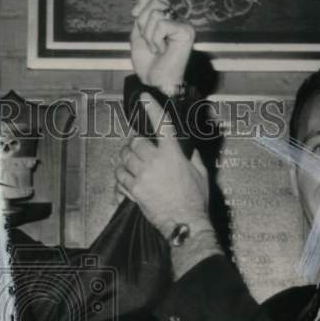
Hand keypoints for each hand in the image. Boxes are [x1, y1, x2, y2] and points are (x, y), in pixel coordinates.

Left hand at [115, 94, 211, 237]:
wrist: (184, 222)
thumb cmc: (195, 200)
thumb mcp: (200, 174)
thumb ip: (193, 158)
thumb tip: (188, 150)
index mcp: (172, 154)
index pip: (161, 125)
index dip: (152, 108)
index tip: (145, 98)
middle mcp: (154, 162)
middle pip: (135, 143)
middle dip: (135, 144)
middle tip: (138, 148)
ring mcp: (142, 177)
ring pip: (124, 159)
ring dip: (125, 159)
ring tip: (131, 164)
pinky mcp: (134, 191)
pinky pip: (120, 178)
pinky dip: (121, 177)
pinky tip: (127, 180)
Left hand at [130, 0, 194, 94]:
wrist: (155, 82)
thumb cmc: (148, 63)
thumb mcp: (138, 34)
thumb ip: (140, 14)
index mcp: (167, 17)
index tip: (134, 13)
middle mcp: (177, 18)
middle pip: (155, 0)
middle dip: (142, 20)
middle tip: (146, 39)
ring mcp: (183, 24)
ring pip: (157, 12)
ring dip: (148, 34)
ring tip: (154, 47)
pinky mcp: (186, 32)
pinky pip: (162, 24)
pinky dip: (155, 39)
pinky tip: (161, 50)